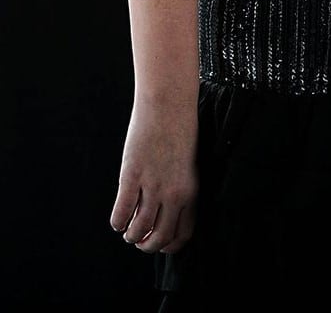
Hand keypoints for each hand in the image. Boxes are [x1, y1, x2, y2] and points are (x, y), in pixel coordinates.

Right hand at [109, 98, 197, 253]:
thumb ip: (180, 190)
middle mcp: (174, 193)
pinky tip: (118, 219)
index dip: (168, 245)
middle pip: (159, 237)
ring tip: (127, 231)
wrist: (169, 107)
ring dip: (130, 235)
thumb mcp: (188, 167)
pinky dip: (117, 221)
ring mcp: (152, 185)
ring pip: (138, 228)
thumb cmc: (179, 134)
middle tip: (138, 241)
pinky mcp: (132, 176)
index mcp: (191, 192)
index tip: (158, 244)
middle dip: (147, 245)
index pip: (183, 233)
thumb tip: (164, 214)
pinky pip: (121, 211)